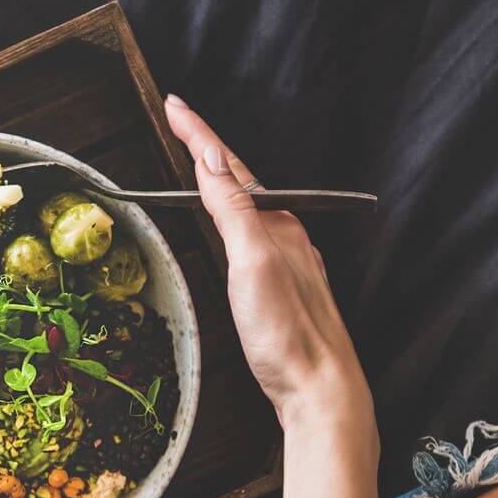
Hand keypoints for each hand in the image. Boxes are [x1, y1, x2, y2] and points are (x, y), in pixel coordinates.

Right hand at [165, 96, 375, 450]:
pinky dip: (233, 218)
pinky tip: (230, 229)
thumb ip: (233, 210)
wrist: (321, 391)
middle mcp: (286, 238)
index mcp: (277, 225)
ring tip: (198, 160)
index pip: (229, 167)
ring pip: (248, 209)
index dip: (199, 134)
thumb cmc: (288, 336)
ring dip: (221, 181)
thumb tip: (210, 161)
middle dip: (208, 149)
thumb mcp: (253, 263)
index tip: (175, 105)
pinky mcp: (282, 290)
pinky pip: (253, 236)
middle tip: (180, 122)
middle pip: (240, 181)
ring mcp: (286, 263)